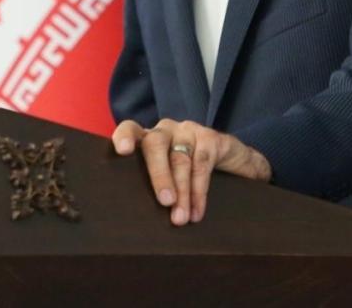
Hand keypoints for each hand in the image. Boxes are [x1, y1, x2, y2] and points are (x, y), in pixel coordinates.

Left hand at [112, 118, 271, 225]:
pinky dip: (199, 191)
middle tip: (165, 202)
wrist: (229, 163)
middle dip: (160, 175)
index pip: (130, 129)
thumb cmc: (184, 175)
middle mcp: (165, 130)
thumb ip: (149, 187)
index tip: (122, 151)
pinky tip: (197, 211)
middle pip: (156, 145)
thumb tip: (134, 222)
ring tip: (180, 218)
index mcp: (146, 138)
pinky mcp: (210, 137)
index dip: (124, 137)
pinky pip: (203, 164)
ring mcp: (187, 131)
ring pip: (181, 159)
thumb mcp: (164, 178)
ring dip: (182, 192)